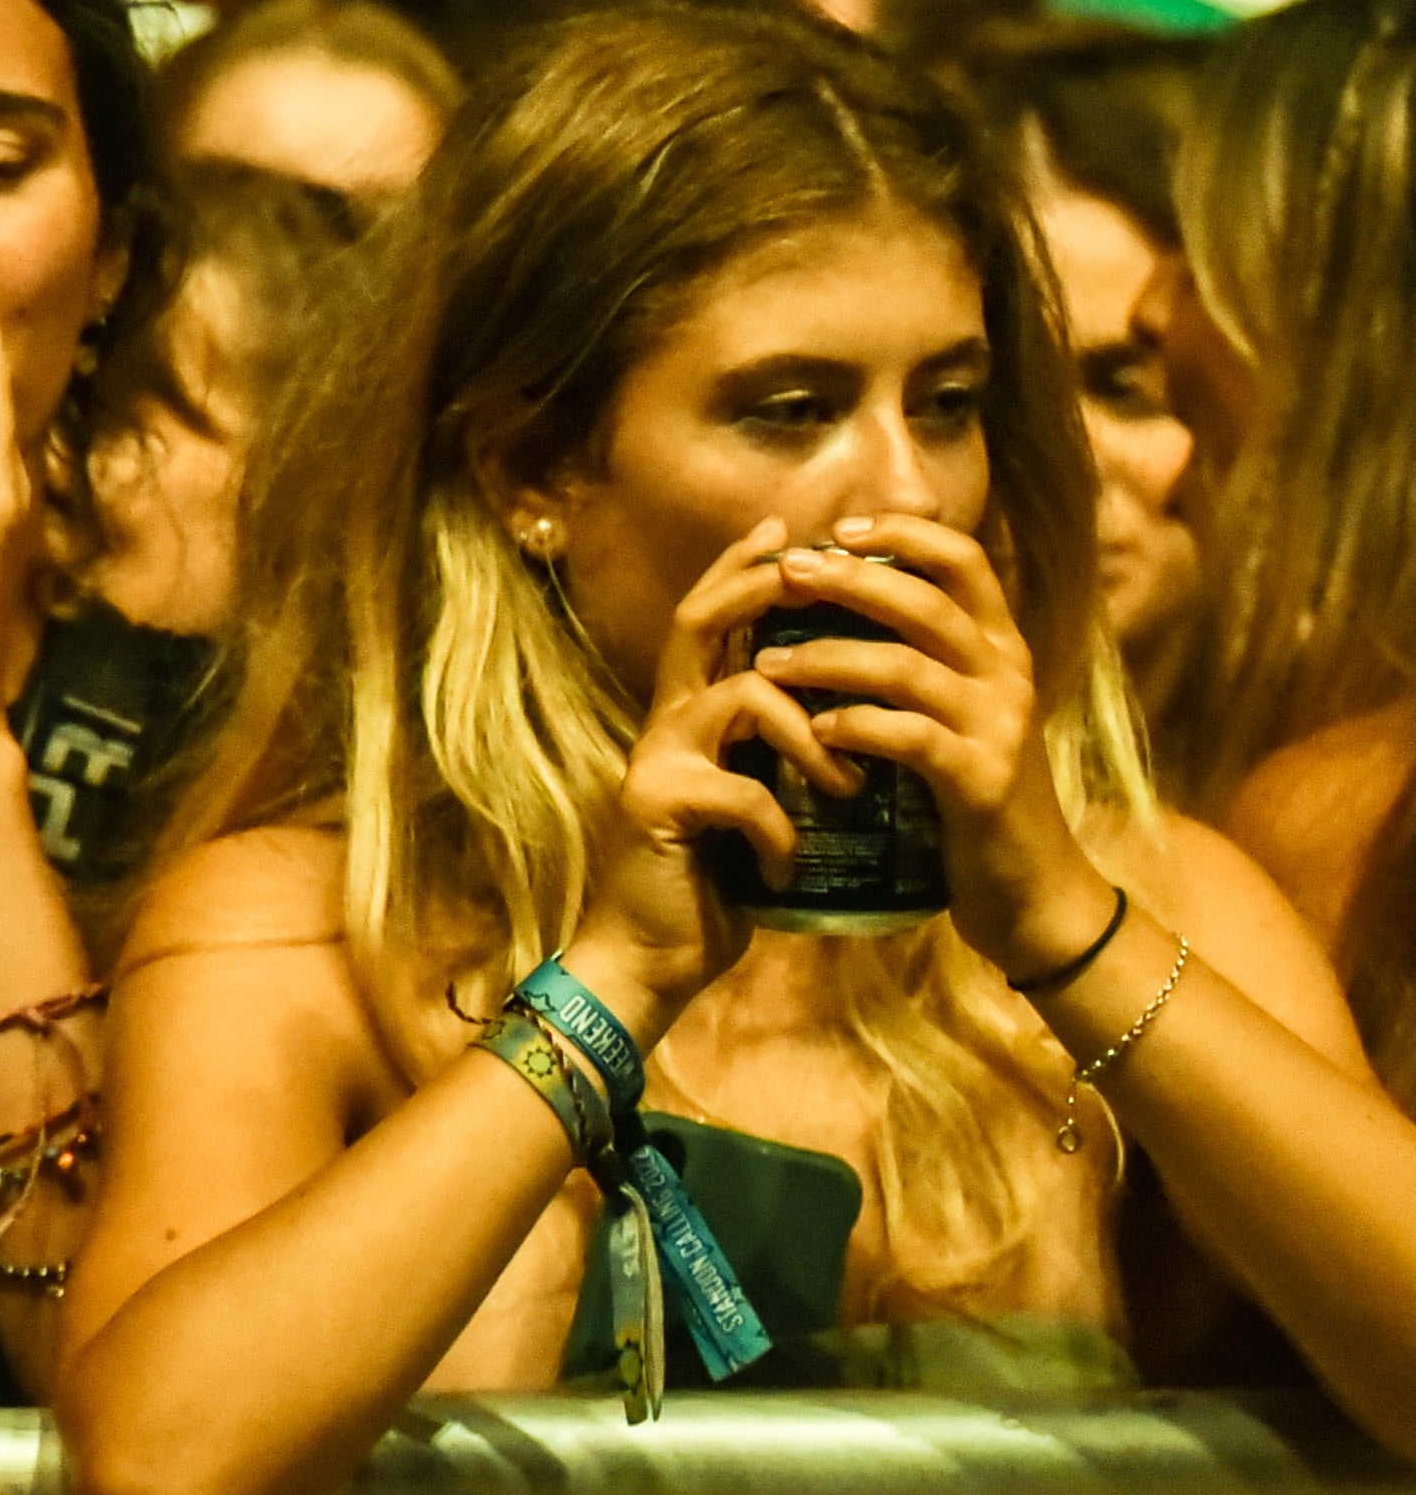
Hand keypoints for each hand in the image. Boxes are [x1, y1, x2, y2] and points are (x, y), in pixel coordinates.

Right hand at [565, 519, 849, 1025]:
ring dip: (813, 733)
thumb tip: (835, 720)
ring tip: (848, 782)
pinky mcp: (659, 808)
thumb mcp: (747, 805)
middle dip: (759, 589)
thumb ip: (771, 758)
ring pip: (744, 696)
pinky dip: (781, 827)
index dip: (739, 572)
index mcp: (685, 722)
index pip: (705, 622)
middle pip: (699, 624)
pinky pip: (745, 791)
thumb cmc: (708, 889)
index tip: (785, 530)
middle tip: (809, 570)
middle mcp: (662, 728)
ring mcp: (656, 763)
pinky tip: (786, 863)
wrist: (646, 964)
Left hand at [751, 515, 1103, 982]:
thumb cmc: (973, 793)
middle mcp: (1009, 675)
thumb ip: (918, 656)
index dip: (905, 533)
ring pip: (910, 667)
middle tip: (786, 573)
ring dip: (830, 658)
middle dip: (853, 580)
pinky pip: (913, 738)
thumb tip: (846, 593)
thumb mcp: (953, 712)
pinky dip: (857, 727)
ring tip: (769, 663)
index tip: (838, 526)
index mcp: (1001, 648)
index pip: (965, 561)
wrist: (1033, 888)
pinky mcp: (983, 782)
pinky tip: (814, 730)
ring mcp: (1001, 727)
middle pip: (929, 602)